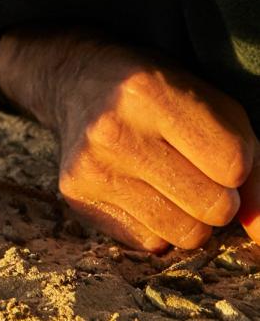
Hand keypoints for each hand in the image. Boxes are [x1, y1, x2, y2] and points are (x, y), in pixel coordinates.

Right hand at [0, 30, 255, 250]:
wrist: (76, 78)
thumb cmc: (155, 87)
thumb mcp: (208, 100)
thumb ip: (248, 161)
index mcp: (150, 90)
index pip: (232, 163)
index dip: (236, 161)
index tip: (216, 145)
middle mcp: (115, 130)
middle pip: (213, 206)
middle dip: (218, 193)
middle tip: (194, 165)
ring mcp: (92, 166)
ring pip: (186, 234)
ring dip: (190, 213)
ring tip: (168, 176)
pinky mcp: (77, 195)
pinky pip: (151, 242)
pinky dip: (157, 222)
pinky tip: (139, 184)